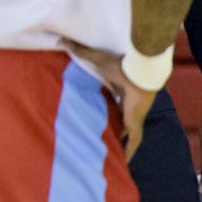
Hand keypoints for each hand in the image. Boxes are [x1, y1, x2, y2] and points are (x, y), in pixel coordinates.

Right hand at [63, 39, 156, 161]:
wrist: (140, 71)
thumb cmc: (121, 65)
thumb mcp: (95, 59)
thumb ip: (80, 50)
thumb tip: (62, 38)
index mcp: (120, 96)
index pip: (114, 109)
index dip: (107, 116)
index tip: (99, 122)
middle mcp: (127, 109)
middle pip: (120, 126)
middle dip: (114, 135)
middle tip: (102, 145)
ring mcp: (133, 118)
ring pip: (126, 138)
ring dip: (120, 147)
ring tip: (109, 160)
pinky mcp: (135, 125)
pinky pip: (132, 143)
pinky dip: (129, 153)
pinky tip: (123, 163)